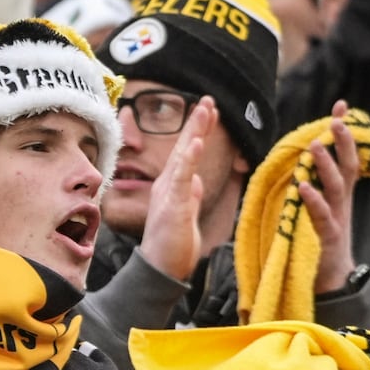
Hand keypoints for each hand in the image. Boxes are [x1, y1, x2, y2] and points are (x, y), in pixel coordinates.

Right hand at [137, 96, 214, 282]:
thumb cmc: (172, 246)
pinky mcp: (172, 205)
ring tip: (204, 111)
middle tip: (208, 100)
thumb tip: (198, 182)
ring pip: (182, 157)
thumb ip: (191, 197)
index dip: (197, 131)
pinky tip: (194, 143)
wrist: (160, 269)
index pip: (187, 153)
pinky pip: (181, 178)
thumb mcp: (186, 217)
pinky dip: (187, 159)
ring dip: (193, 132)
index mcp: (173, 187)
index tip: (209, 112)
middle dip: (197, 123)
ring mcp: (169, 193)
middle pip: (183, 147)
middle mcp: (168, 185)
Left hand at [303, 101, 361, 294]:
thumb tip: (305, 154)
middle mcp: (341, 202)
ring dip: (326, 166)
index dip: (344, 133)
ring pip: (335, 188)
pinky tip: (303, 187)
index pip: (343, 156)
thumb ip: (315, 181)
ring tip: (314, 145)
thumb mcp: (319, 205)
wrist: (330, 278)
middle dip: (343, 143)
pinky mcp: (326, 238)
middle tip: (335, 119)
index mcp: (338, 193)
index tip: (341, 106)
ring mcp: (336, 219)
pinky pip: (321, 216)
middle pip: (346, 167)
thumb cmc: (320, 238)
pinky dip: (313, 201)